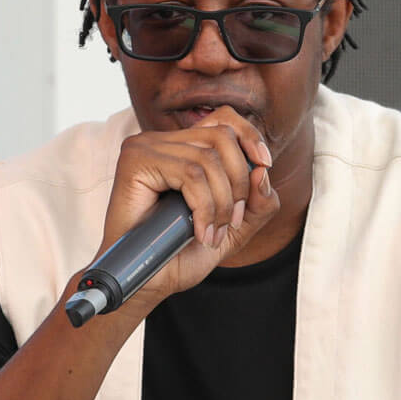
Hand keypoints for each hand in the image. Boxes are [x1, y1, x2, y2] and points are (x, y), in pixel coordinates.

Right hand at [96, 107, 281, 309]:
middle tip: (232, 222)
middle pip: (222, 137)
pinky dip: (204, 207)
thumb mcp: (234, 229)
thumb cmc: (180, 254)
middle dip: (239, 183)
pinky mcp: (135, 161)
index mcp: (181, 147)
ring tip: (213, 234)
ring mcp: (145, 147)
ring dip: (222, 202)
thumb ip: (258, 203)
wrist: (147, 281)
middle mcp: (161, 141)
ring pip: (207, 159)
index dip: (250, 136)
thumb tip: (262, 170)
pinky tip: (199, 231)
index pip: (224, 119)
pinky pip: (189, 173)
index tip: (265, 165)